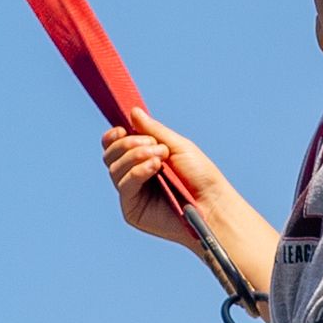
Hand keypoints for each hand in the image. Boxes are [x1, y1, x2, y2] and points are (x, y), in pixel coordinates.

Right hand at [101, 109, 226, 249]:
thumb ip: (153, 131)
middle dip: (128, 144)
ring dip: (136, 155)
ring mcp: (132, 194)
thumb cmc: (200, 176)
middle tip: (155, 145)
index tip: (122, 129)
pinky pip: (124, 185)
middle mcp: (134, 177)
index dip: (113, 137)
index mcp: (142, 160)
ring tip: (161, 156)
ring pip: (115, 169)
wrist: (212, 203)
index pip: (114, 147)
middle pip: (110, 156)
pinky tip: (155, 166)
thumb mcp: (177, 146)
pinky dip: (137, 171)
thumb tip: (133, 112)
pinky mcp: (132, 210)